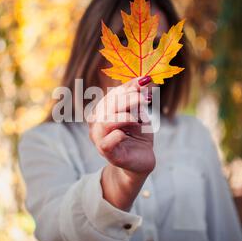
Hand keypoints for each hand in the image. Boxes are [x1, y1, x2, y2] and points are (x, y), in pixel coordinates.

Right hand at [88, 76, 154, 209]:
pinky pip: (107, 142)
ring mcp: (99, 138)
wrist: (140, 161)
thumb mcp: (139, 114)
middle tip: (144, 98)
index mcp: (102, 111)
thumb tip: (145, 79)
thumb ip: (138, 98)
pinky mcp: (106, 153)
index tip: (145, 81)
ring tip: (139, 118)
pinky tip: (125, 134)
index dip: (128, 87)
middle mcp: (96, 123)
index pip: (113, 95)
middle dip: (128, 99)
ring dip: (124, 116)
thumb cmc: (137, 136)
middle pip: (108, 105)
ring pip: (106, 121)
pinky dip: (117, 135)